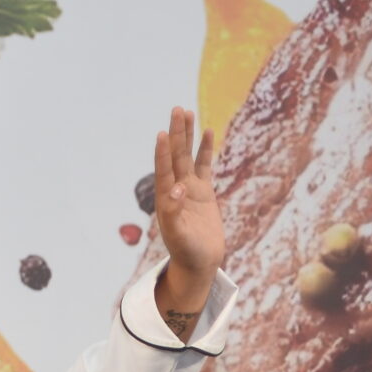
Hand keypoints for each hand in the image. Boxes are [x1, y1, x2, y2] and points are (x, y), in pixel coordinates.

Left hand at [153, 106, 223, 336]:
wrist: (199, 262)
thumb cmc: (186, 252)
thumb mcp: (178, 234)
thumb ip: (175, 212)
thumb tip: (176, 189)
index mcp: (166, 198)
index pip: (163, 169)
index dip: (163, 152)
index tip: (163, 133)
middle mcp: (176, 189)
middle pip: (175, 155)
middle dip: (176, 133)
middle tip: (176, 109)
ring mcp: (190, 188)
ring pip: (188, 156)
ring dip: (187, 135)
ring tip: (187, 112)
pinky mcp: (204, 192)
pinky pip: (205, 166)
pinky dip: (205, 150)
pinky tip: (207, 132)